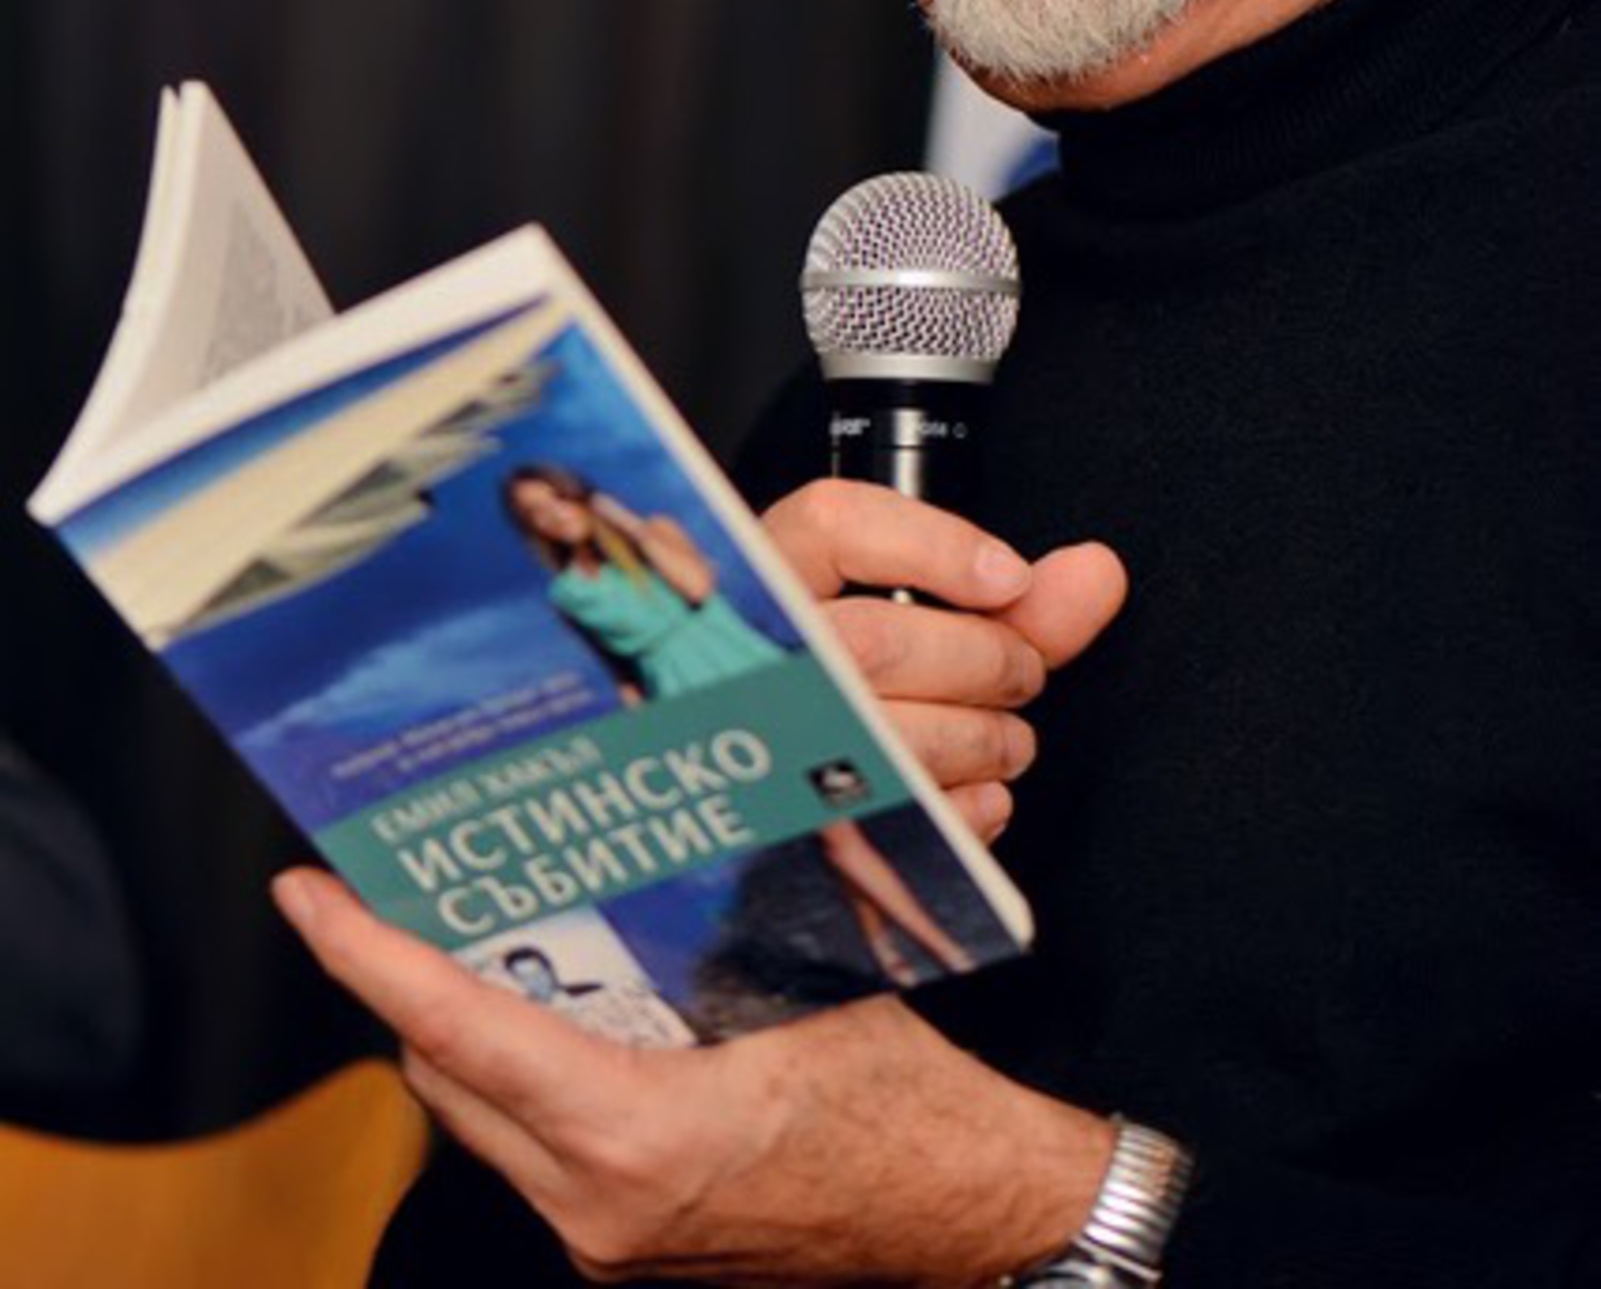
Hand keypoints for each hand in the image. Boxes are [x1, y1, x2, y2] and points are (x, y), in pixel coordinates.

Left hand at [273, 868, 1112, 1283]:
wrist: (969, 1215)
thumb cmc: (907, 1105)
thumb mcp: (812, 973)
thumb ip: (723, 897)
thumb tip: (665, 790)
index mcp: (635, 1135)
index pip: (460, 1030)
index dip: (371, 957)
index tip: (310, 895)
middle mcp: (597, 1203)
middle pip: (445, 1076)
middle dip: (404, 978)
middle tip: (397, 882)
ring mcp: (606, 1236)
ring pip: (481, 1117)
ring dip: (464, 1025)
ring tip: (468, 925)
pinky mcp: (626, 1244)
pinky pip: (532, 1148)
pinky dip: (523, 1072)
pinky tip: (560, 1000)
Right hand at [761, 481, 1125, 840]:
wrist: (772, 793)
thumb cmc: (857, 688)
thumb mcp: (915, 622)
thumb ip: (1011, 601)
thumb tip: (1097, 575)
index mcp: (767, 577)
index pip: (832, 526)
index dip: (933, 546)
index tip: (1009, 577)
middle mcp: (752, 658)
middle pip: (877, 643)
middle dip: (986, 661)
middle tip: (1019, 673)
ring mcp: (765, 752)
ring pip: (893, 738)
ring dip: (985, 740)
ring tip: (1000, 737)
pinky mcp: (796, 836)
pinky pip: (895, 825)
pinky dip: (965, 811)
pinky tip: (975, 792)